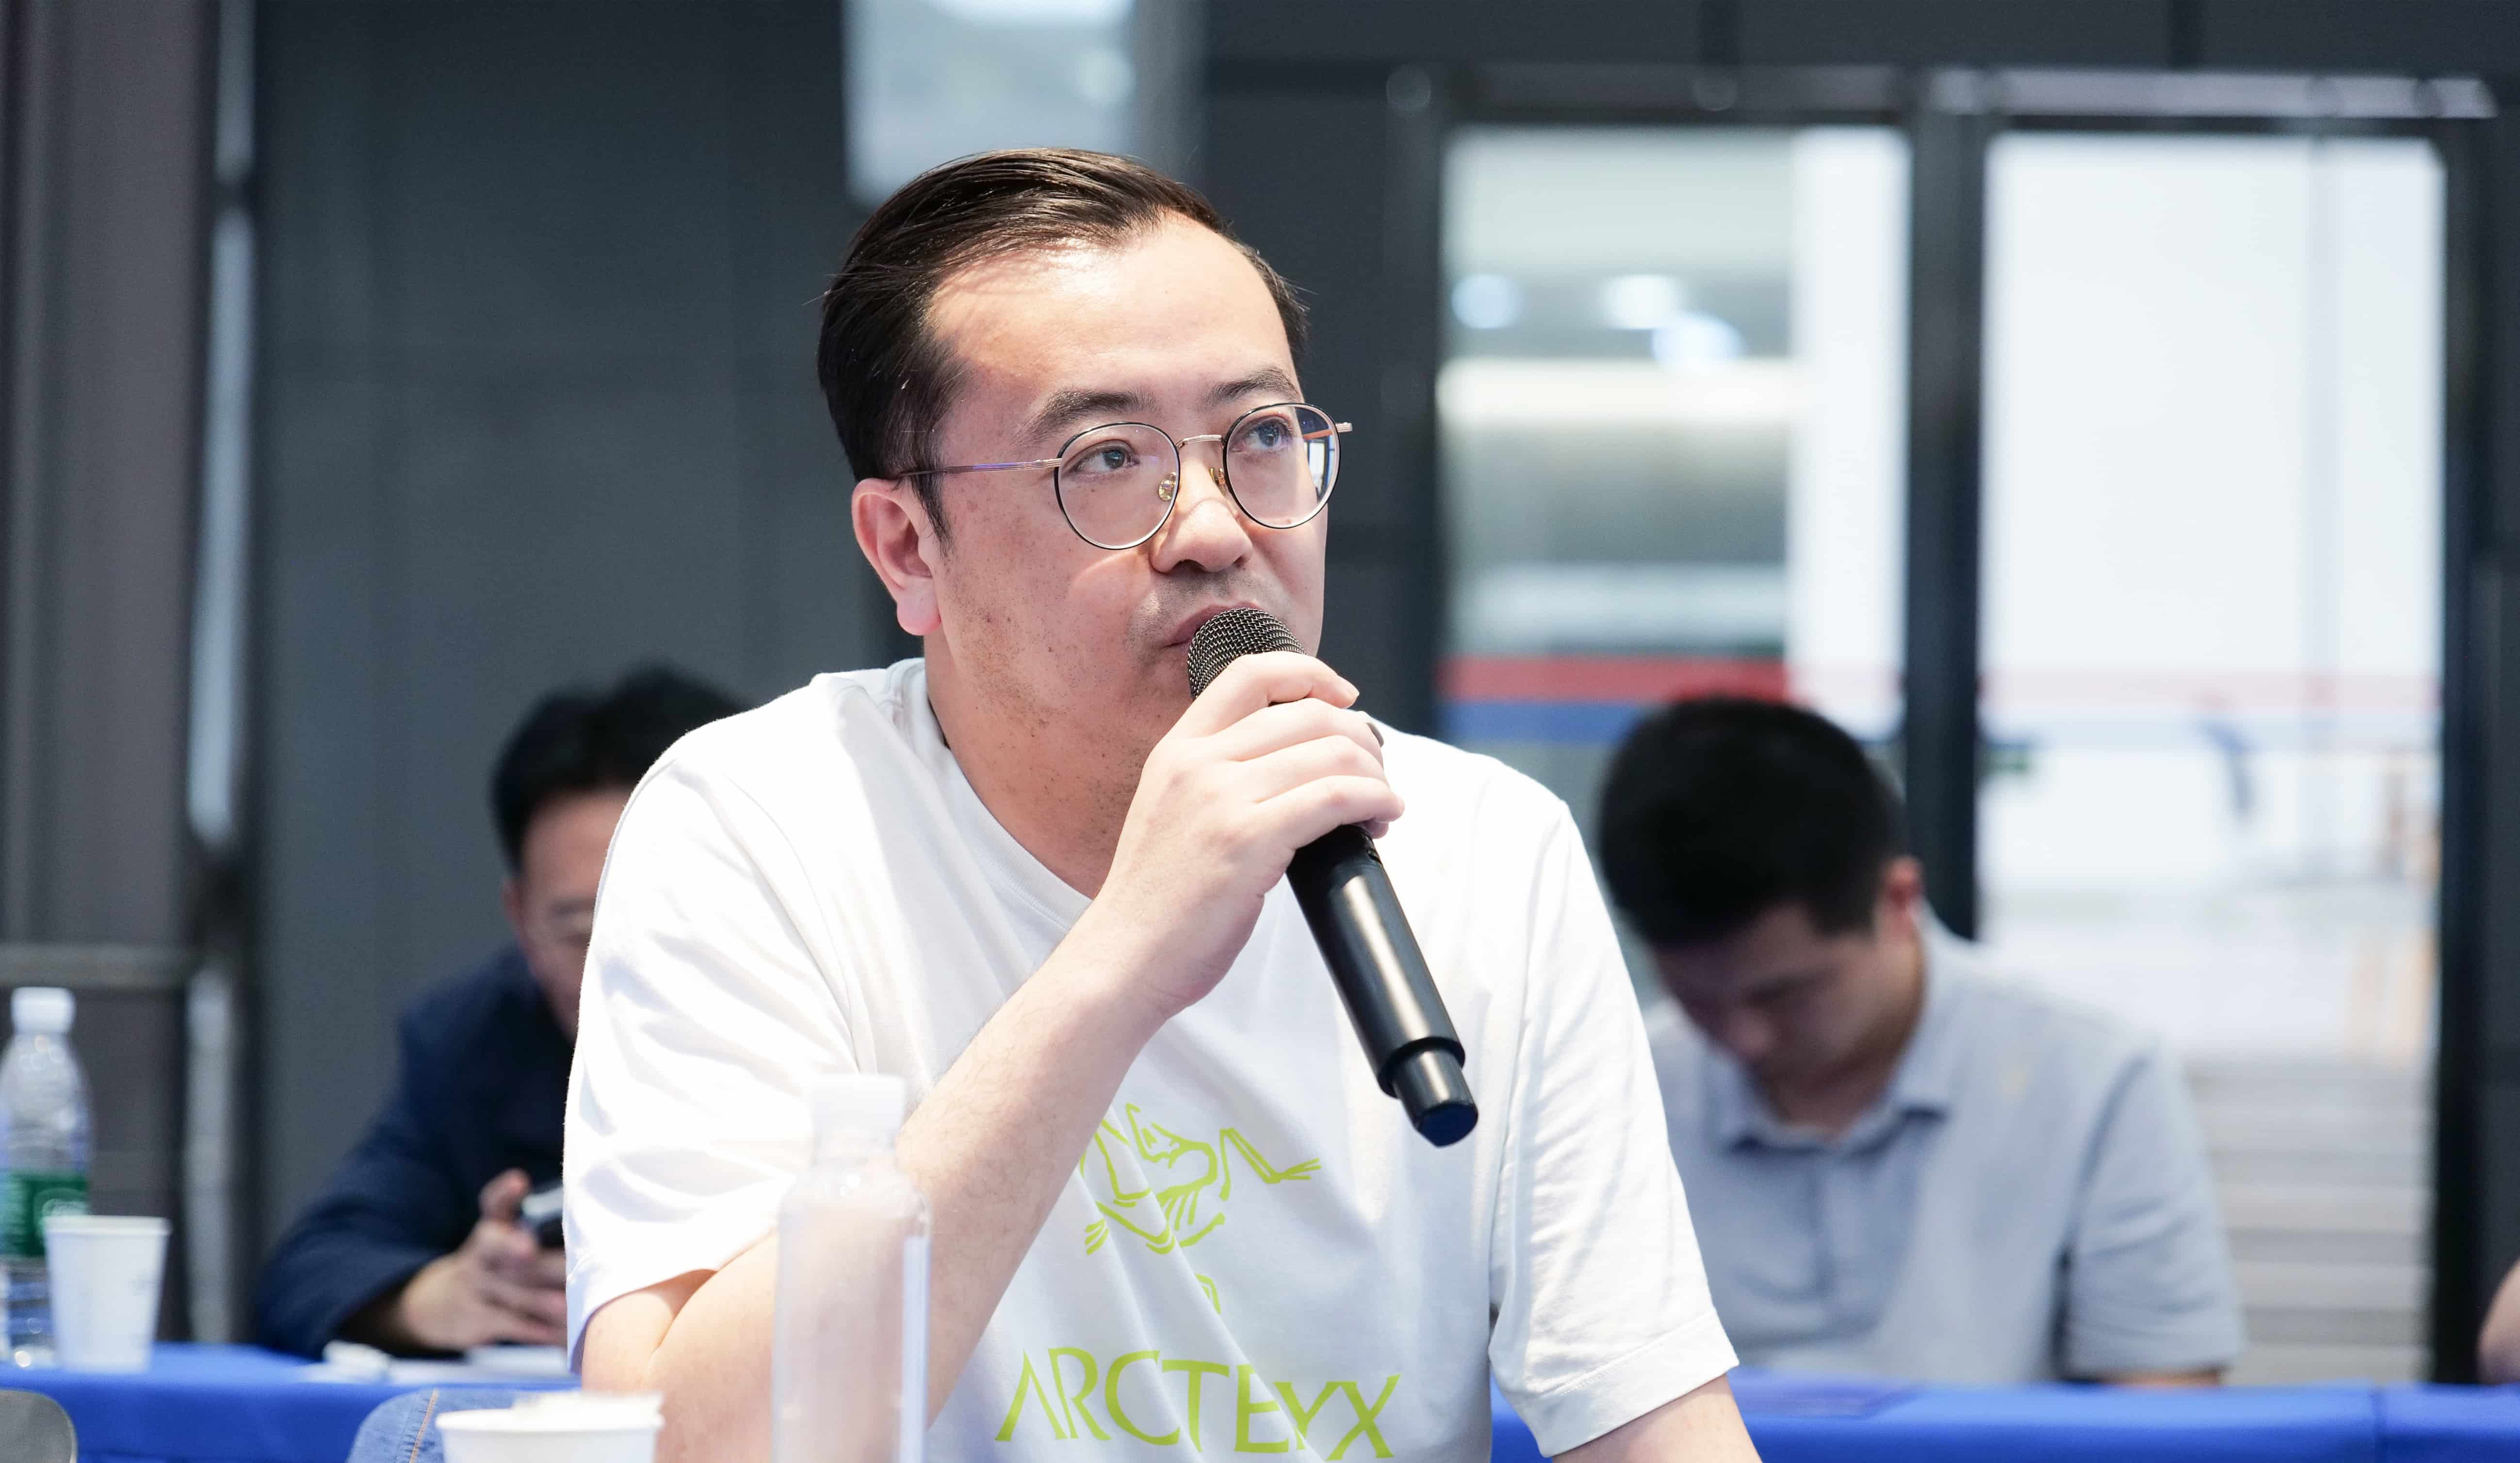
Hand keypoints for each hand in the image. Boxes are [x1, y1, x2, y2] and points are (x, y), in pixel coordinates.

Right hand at [380, 1169, 566, 1351]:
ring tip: (571, 1304)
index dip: (504, 1192)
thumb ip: (541, 1229)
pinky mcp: (477, 1320)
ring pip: (512, 1291)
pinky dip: (541, 1331)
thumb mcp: (503, 1240)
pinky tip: (567, 1336)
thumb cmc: (495, 1266)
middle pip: (495, 1246)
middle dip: (515, 1246)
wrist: (437, 1304)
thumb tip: (598, 1230)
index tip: (518, 1181)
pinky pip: (512, 1326)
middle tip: (533, 1250)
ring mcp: (476, 1287)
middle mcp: (480, 1253)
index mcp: (492, 1227)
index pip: (493, 1203)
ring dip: (543, 1299)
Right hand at [1079, 650, 1401, 1019]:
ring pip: (1330, 752)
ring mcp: (1221, 799)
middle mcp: (1197, 763)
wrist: (1123, 958)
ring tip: (1382, 804)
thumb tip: (1298, 761)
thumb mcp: (1173, 811)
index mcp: (1177, 749)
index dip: (1310, 673)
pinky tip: (1383, 816)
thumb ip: (1219, 776)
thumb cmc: (1157, 900)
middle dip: (1360, 737)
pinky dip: (1374, 800)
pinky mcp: (1247, 841)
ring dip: (1374, 774)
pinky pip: (1334, 798)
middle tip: (1375, 771)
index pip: (1250, 673)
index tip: (1345, 696)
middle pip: (1307, 713)